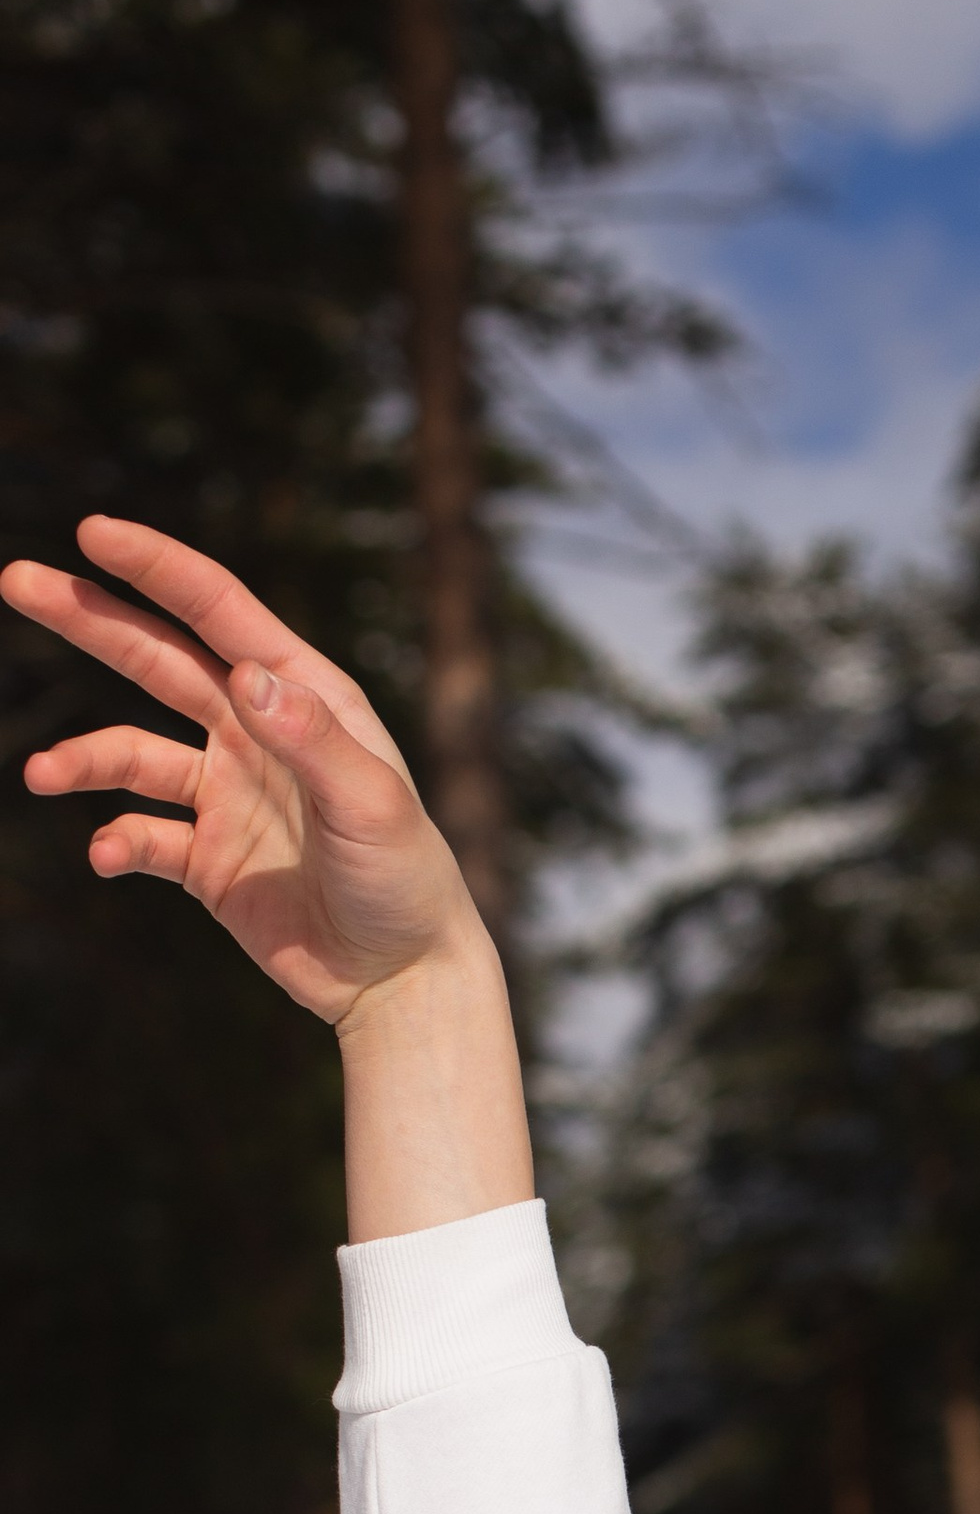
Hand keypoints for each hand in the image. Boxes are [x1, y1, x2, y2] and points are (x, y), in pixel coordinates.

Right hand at [4, 516, 476, 1025]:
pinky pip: (141, 836)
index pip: (219, 615)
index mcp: (305, 698)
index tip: (92, 531)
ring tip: (39, 774)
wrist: (402, 982)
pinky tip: (107, 856)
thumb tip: (248, 674)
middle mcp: (258, 734)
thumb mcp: (372, 807)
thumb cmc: (406, 884)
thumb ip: (312, 741)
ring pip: (130, 753)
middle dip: (88, 619)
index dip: (156, 568)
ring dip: (82, 758)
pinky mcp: (207, 859)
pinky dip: (116, 842)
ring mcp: (226, 795)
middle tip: (16, 579)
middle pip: (156, 661)